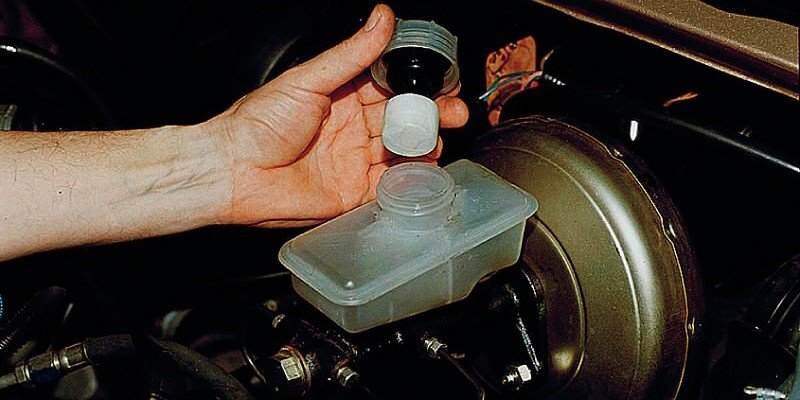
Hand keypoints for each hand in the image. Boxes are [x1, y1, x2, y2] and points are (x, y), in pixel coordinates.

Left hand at [210, 4, 468, 226]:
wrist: (234, 172)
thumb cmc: (259, 123)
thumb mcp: (309, 79)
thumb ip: (352, 53)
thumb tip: (382, 17)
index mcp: (343, 96)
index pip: (392, 86)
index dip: (420, 84)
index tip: (444, 82)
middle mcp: (352, 127)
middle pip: (404, 119)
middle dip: (432, 115)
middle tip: (452, 113)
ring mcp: (355, 160)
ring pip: (403, 151)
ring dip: (425, 145)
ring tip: (436, 141)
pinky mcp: (354, 193)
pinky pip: (391, 186)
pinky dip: (410, 179)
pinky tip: (424, 170)